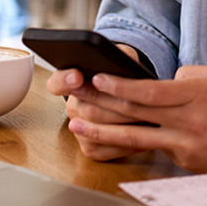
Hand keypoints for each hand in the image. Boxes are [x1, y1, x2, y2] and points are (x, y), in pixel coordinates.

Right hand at [45, 45, 148, 160]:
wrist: (129, 97)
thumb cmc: (124, 74)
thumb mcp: (121, 58)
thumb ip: (118, 55)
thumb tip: (122, 60)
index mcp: (72, 82)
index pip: (57, 83)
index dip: (66, 80)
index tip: (78, 76)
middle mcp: (73, 108)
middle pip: (88, 110)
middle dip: (115, 106)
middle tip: (137, 100)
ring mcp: (79, 130)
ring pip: (99, 131)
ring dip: (125, 124)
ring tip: (148, 115)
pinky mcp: (91, 148)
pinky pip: (108, 149)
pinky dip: (129, 143)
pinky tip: (147, 133)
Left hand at [65, 64, 206, 176]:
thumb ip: (191, 74)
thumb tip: (164, 80)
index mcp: (198, 94)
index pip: (150, 90)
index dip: (120, 85)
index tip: (97, 77)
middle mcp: (189, 121)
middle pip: (136, 112)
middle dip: (101, 102)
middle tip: (75, 95)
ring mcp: (186, 145)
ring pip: (136, 137)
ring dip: (102, 129)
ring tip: (77, 122)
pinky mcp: (187, 162)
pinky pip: (155, 148)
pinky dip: (132, 141)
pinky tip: (111, 136)